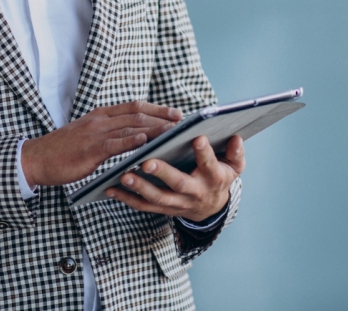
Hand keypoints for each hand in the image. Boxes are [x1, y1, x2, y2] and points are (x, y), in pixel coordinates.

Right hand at [21, 101, 180, 187]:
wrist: (37, 158)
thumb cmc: (63, 150)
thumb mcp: (88, 134)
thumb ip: (108, 132)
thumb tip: (132, 134)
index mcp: (101, 115)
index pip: (134, 107)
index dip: (156, 108)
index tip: (175, 112)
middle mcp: (100, 120)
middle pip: (137, 114)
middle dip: (161, 116)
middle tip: (181, 121)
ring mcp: (95, 133)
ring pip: (130, 127)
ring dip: (154, 128)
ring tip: (172, 131)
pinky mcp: (90, 150)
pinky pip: (114, 144)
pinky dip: (131, 141)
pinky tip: (145, 142)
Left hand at [105, 135, 244, 221]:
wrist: (212, 207)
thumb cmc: (221, 176)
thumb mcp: (235, 166)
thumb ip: (236, 152)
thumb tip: (236, 138)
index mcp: (213, 178)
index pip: (209, 164)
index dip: (205, 153)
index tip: (197, 137)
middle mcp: (195, 192)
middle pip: (178, 184)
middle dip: (162, 173)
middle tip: (146, 161)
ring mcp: (178, 203)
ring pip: (158, 198)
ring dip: (140, 188)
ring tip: (124, 175)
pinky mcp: (163, 209)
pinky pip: (144, 206)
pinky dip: (127, 198)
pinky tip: (112, 188)